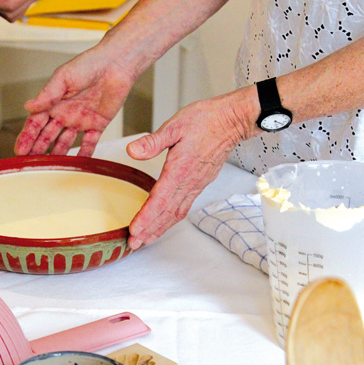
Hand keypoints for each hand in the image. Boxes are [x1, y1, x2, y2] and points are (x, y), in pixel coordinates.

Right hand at [15, 47, 137, 156]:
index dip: (27, 136)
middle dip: (38, 149)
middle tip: (30, 164)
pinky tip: (76, 164)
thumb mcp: (63, 77)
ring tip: (49, 167)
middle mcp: (65, 113)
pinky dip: (84, 154)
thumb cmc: (89, 64)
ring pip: (65, 142)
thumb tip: (28, 106)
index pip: (36, 122)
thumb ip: (47, 94)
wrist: (117, 63)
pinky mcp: (97, 124)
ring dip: (57, 154)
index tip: (20, 150)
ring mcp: (80, 120)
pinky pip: (89, 142)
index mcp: (53, 101)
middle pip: (48, 135)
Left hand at [125, 88, 259, 248]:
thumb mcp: (174, 126)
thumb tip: (132, 151)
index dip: (146, 217)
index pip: (160, 200)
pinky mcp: (200, 183)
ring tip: (145, 240)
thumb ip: (152, 142)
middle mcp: (189, 182)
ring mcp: (196, 185)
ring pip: (175, 213)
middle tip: (133, 244)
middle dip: (149, 231)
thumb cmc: (205, 120)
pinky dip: (171, 219)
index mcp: (180, 170)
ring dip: (159, 229)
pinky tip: (163, 223)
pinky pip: (184, 207)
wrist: (232, 120)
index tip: (135, 230)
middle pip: (166, 213)